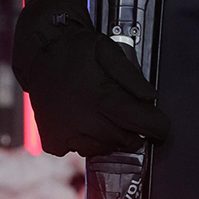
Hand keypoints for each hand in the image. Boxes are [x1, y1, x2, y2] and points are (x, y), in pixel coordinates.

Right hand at [13, 0, 168, 158]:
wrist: (37, 52)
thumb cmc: (74, 49)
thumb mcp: (108, 50)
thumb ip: (131, 76)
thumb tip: (150, 97)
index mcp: (102, 98)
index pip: (143, 124)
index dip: (157, 126)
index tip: (160, 125)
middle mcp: (84, 120)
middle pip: (125, 139)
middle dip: (132, 130)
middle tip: (127, 114)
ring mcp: (67, 134)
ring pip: (103, 147)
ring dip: (108, 135)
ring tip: (101, 114)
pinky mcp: (54, 141)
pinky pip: (79, 149)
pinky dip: (85, 139)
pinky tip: (82, 121)